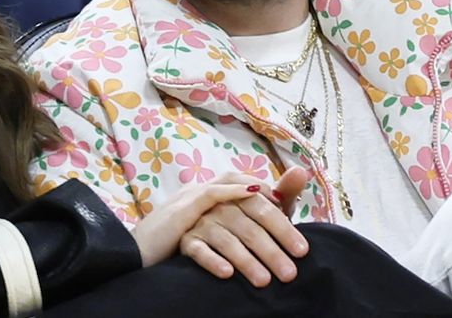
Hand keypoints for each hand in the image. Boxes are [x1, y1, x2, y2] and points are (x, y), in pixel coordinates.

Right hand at [132, 168, 309, 286]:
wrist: (149, 240)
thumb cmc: (198, 224)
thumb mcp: (234, 210)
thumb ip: (268, 196)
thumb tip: (302, 171)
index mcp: (224, 184)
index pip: (259, 198)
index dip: (282, 222)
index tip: (302, 248)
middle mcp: (208, 193)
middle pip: (247, 216)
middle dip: (273, 245)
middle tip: (292, 271)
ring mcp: (190, 213)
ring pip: (225, 234)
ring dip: (247, 258)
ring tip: (265, 281)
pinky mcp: (175, 234)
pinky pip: (196, 246)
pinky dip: (212, 258)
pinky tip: (227, 274)